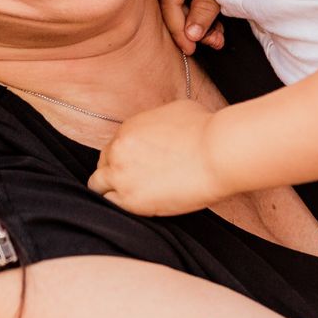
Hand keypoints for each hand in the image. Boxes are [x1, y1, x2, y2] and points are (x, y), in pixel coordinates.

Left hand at [88, 99, 229, 214]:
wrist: (218, 153)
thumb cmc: (206, 129)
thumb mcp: (176, 111)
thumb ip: (157, 122)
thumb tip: (161, 128)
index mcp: (128, 128)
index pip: (114, 147)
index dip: (124, 158)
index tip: (136, 166)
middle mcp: (118, 150)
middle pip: (103, 165)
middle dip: (114, 173)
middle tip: (133, 183)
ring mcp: (121, 176)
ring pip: (98, 186)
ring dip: (111, 191)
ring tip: (131, 197)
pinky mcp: (131, 200)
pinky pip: (111, 205)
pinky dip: (120, 206)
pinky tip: (135, 206)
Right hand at [144, 0, 227, 54]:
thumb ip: (204, 9)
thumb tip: (192, 37)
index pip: (169, 5)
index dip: (179, 30)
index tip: (191, 49)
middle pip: (169, 8)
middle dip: (192, 28)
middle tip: (214, 42)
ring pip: (173, 6)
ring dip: (195, 23)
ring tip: (216, 36)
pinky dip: (193, 12)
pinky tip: (211, 25)